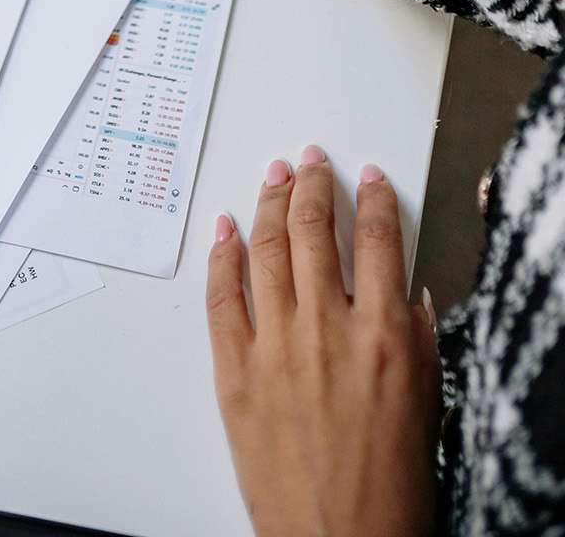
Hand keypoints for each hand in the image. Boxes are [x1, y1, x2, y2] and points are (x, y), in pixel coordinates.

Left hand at [207, 149, 441, 536]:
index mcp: (383, 335)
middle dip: (312, 184)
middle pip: (314, 229)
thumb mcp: (427, 401)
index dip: (372, 197)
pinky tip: (225, 229)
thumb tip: (403, 289)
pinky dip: (222, 255)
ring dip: (269, 203)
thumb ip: (417, 336)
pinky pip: (221, 298)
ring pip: (266, 249)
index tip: (367, 178)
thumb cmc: (389, 486)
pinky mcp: (235, 375)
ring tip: (273, 177)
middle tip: (310, 162)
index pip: (377, 237)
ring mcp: (276, 349)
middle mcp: (327, 330)